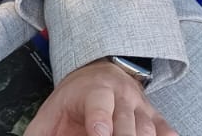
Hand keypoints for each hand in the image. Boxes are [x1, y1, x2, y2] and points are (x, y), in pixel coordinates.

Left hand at [24, 60, 172, 135]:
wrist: (99, 72)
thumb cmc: (73, 99)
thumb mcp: (49, 114)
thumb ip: (37, 135)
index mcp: (94, 90)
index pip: (99, 103)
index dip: (100, 119)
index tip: (100, 134)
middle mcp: (121, 94)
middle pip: (126, 121)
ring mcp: (139, 105)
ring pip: (146, 127)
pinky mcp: (152, 114)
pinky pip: (164, 127)